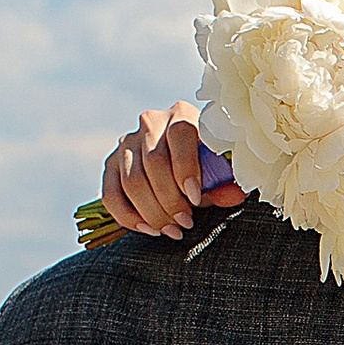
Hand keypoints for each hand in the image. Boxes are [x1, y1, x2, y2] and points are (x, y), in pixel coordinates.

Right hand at [101, 104, 244, 237]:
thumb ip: (225, 182)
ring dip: (152, 212)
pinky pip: (111, 193)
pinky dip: (128, 216)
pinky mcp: (111, 163)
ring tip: (171, 230)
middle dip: (170, 199)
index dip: (186, 169)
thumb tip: (233, 196)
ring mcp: (127, 142)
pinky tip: (147, 229)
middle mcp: (150, 122)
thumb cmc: (205, 165)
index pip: (179, 136)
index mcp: (182, 114)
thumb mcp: (218, 170)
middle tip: (185, 223)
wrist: (181, 160)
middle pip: (154, 163)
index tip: (194, 199)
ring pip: (132, 180)